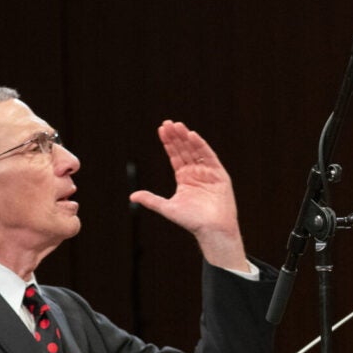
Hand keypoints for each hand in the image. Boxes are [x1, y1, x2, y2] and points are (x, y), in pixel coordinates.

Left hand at [128, 120, 249, 272]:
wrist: (211, 230)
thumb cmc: (191, 221)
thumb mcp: (167, 208)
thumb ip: (151, 200)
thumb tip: (132, 196)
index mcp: (184, 178)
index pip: (175, 156)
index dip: (168, 143)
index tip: (161, 130)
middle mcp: (196, 173)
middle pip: (184, 150)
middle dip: (176, 136)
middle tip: (167, 123)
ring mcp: (208, 172)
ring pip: (196, 150)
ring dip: (187, 138)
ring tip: (178, 125)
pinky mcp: (219, 175)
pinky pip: (209, 157)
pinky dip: (201, 146)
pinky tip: (192, 136)